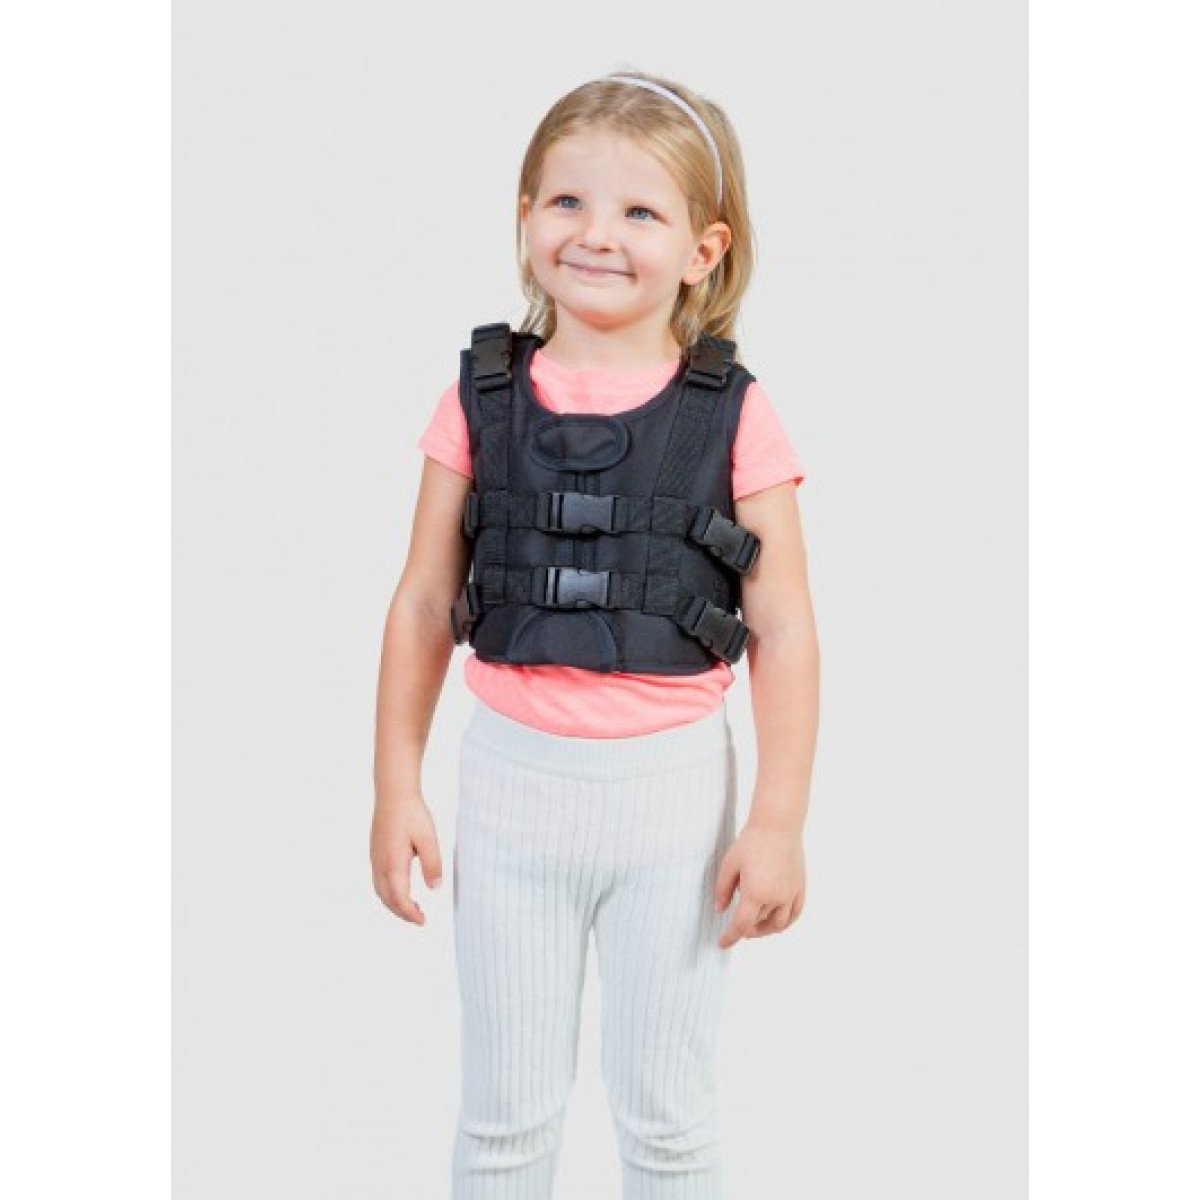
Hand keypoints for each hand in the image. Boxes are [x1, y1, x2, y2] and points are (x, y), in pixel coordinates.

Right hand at [370, 794, 443, 923]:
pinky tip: (400, 888)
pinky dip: (388, 892)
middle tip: (419, 918)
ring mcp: (375, 859)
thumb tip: (435, 888)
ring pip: (380, 891)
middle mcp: (380, 865)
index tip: (423, 921)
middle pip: (387, 899)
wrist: (393, 793)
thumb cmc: (411, 814)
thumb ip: (432, 864)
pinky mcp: (375, 853)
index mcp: (393, 865)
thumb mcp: (428, 839)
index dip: (411, 914)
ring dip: (394, 904)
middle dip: (402, 913)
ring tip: (411, 907)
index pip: (400, 899)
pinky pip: (378, 881)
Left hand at [714, 817, 805, 948]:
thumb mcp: (729, 865)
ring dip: (765, 929)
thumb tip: (720, 909)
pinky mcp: (800, 887)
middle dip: (746, 929)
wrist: (778, 824)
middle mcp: (776, 897)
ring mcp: (791, 893)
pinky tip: (778, 922)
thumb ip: (723, 890)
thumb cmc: (752, 841)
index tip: (722, 944)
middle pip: (759, 923)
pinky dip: (786, 922)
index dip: (730, 937)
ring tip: (755, 927)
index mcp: (756, 893)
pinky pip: (795, 913)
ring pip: (779, 923)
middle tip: (738, 929)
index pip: (741, 925)